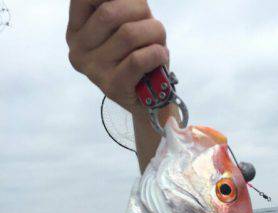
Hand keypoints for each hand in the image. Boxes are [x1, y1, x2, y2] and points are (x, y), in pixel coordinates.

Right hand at [66, 0, 168, 114]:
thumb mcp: (124, 23)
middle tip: (151, 24)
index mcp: (77, 30)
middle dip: (140, 11)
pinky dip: (157, 53)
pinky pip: (138, 60)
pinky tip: (160, 56)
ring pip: (128, 34)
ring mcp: (94, 71)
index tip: (133, 2)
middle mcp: (79, 50)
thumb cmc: (138, 53)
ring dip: (154, 32)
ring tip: (159, 42)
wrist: (150, 98)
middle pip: (110, 12)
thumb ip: (120, 5)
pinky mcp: (113, 87)